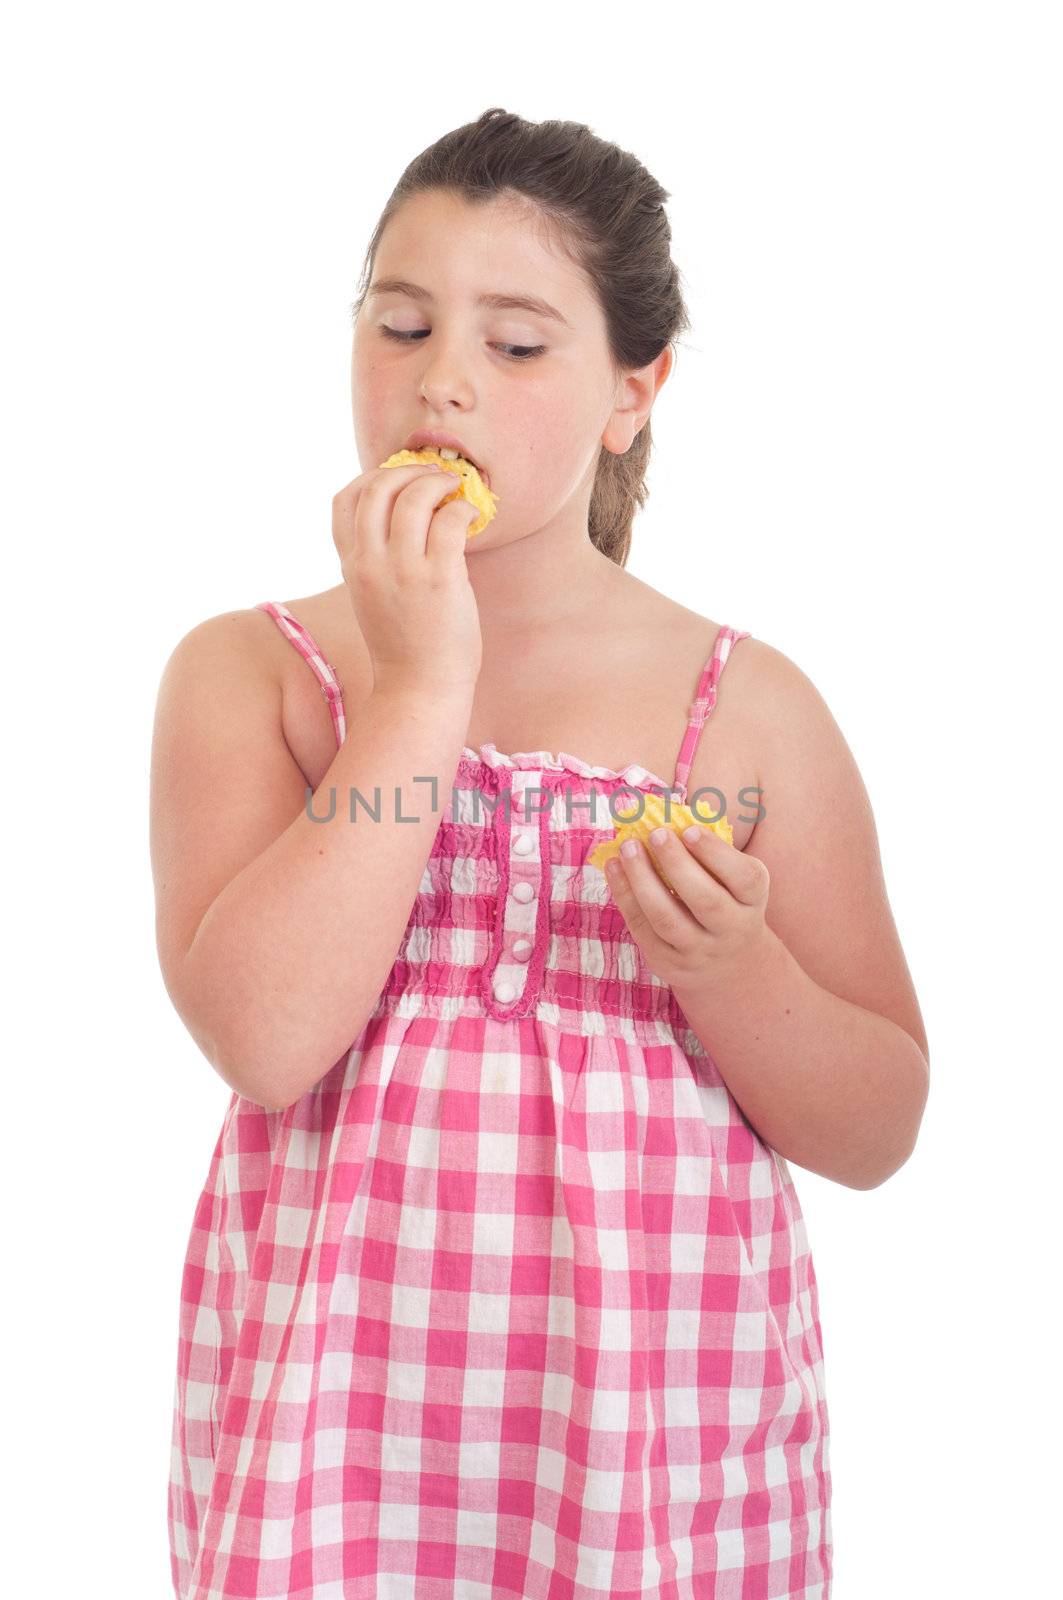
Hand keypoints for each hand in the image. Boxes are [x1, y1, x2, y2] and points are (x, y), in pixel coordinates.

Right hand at [332, 462, 482, 696]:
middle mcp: (370, 563)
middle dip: (408, 470)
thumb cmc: (405, 645)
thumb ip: (377, 559)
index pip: (344, 501)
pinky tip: (471, 517)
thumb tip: (408, 516)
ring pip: (413, 497)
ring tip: (456, 487)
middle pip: (377, 488)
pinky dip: (462, 509)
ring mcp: (402, 571)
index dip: (371, 476)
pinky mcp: (438, 580)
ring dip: (438, 482)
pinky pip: (449, 522)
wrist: (418, 688)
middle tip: (435, 475)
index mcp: (352, 565)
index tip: (399, 477)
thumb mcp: (373, 596)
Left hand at [604, 822, 773, 997]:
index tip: (690, 830)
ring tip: (628, 848)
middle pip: (704, 900)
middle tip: (656, 833)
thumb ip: (712, 854)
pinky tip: (614, 868)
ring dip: (642, 879)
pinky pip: (642, 928)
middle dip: (676, 863)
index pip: (744, 878)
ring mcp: (699, 951)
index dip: (717, 854)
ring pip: (667, 917)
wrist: (728, 966)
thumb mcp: (734, 883)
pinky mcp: (668, 962)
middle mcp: (730, 929)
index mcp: (752, 901)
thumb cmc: (727, 903)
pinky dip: (625, 896)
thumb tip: (671, 816)